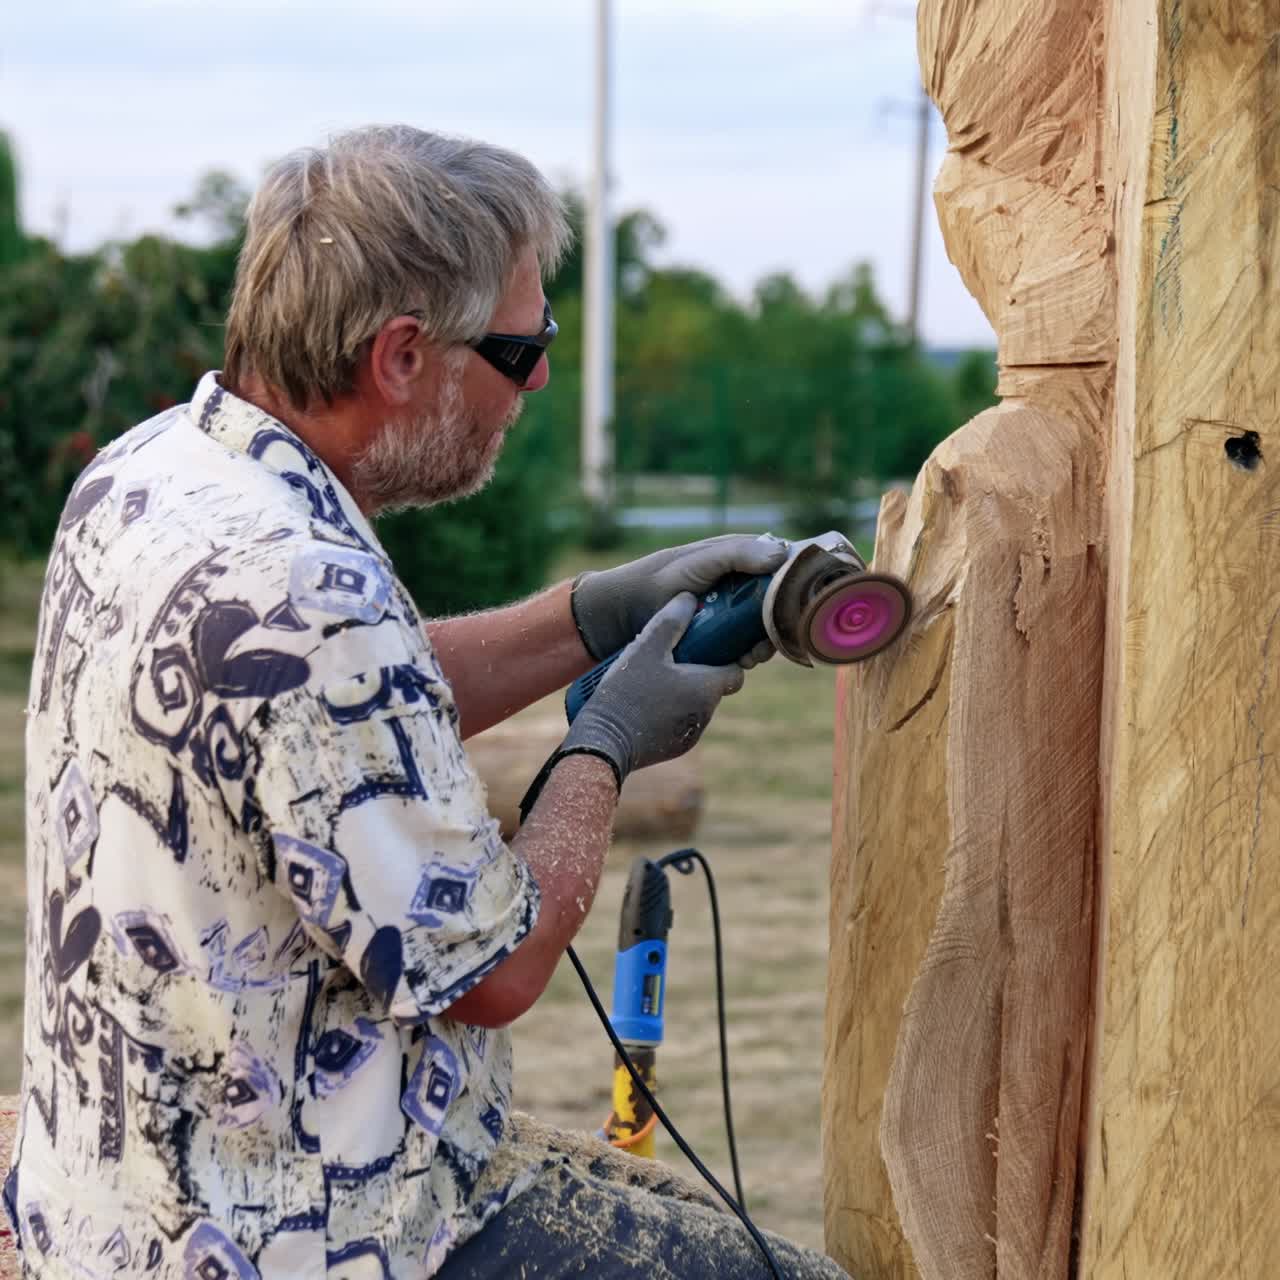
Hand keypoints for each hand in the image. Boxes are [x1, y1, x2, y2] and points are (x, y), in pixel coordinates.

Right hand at [558, 594, 744, 783]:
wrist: (605, 742)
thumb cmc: (627, 691)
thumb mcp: (646, 647)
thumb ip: (671, 620)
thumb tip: (689, 598)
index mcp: (706, 688)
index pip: (735, 672)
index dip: (724, 658)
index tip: (706, 648)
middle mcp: (705, 714)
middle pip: (713, 687)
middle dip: (698, 672)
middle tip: (672, 659)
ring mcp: (691, 734)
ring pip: (696, 705)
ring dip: (683, 692)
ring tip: (654, 680)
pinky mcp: (675, 747)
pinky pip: (681, 723)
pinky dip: (670, 712)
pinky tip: (645, 703)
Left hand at [571, 532, 789, 660]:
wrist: (622, 614)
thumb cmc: (659, 580)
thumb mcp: (698, 563)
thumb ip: (736, 555)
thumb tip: (780, 555)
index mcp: (739, 557)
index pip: (782, 563)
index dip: (798, 578)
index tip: (807, 597)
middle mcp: (739, 584)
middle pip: (778, 601)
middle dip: (782, 619)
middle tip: (776, 636)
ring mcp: (731, 612)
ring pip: (766, 628)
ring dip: (766, 643)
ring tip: (754, 654)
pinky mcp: (720, 637)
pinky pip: (746, 647)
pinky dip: (748, 656)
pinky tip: (742, 662)